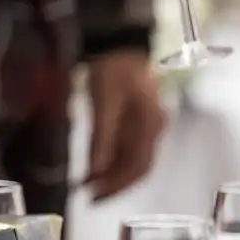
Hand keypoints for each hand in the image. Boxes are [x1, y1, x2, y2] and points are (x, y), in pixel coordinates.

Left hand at [85, 48, 167, 198]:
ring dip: (110, 173)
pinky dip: (110, 159)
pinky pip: (126, 146)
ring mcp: (146, 125)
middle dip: (113, 184)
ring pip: (131, 159)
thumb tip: (94, 170)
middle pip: (136, 167)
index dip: (117, 186)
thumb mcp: (104, 102)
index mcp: (150, 127)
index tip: (94, 198)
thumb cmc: (113, 68)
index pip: (138, 168)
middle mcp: (153, 130)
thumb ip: (101, 137)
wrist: (119, 41)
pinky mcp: (136, 120)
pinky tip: (94, 164)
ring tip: (86, 184)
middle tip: (88, 197)